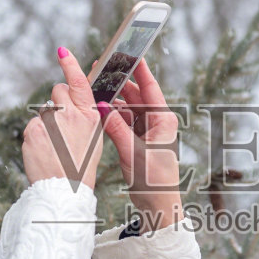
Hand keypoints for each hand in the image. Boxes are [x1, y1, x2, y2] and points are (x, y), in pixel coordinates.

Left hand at [21, 48, 108, 187]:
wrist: (64, 189)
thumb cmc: (82, 165)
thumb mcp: (94, 137)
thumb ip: (86, 115)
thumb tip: (77, 99)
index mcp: (89, 115)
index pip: (79, 82)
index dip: (70, 64)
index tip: (62, 50)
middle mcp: (70, 114)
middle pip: (58, 91)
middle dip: (58, 100)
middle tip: (62, 123)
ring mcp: (50, 122)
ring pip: (45, 110)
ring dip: (48, 122)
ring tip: (55, 145)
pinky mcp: (33, 130)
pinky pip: (33, 125)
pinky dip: (37, 135)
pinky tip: (45, 150)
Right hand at [96, 57, 183, 230]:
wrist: (159, 206)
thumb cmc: (154, 181)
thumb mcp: (132, 152)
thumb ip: (115, 128)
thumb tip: (100, 106)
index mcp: (163, 120)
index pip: (150, 87)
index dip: (139, 69)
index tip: (130, 52)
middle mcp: (157, 122)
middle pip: (136, 95)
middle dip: (119, 83)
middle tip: (101, 70)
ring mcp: (147, 130)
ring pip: (128, 108)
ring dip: (113, 101)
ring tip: (96, 89)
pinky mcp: (138, 140)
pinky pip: (123, 121)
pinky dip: (112, 116)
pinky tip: (98, 110)